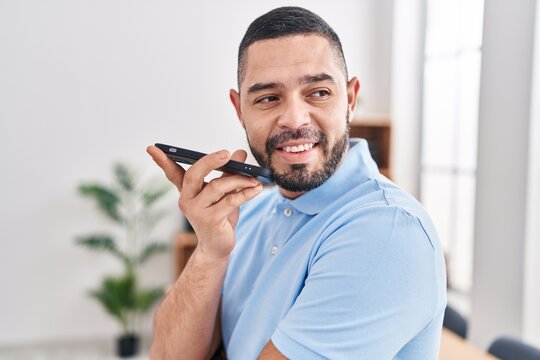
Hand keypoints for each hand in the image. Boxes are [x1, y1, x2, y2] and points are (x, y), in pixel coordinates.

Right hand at [147, 145, 262, 258]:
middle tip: (227, 153)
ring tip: (254, 179)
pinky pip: (230, 201)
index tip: (152, 148)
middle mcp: (186, 200)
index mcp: (187, 191)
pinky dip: (246, 193)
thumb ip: (229, 172)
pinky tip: (256, 189)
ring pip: (218, 187)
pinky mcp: (210, 221)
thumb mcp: (224, 192)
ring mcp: (196, 211)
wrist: (218, 247)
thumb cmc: (220, 217)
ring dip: (239, 181)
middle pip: (194, 174)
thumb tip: (240, 152)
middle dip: (210, 161)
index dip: (163, 161)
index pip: (173, 173)